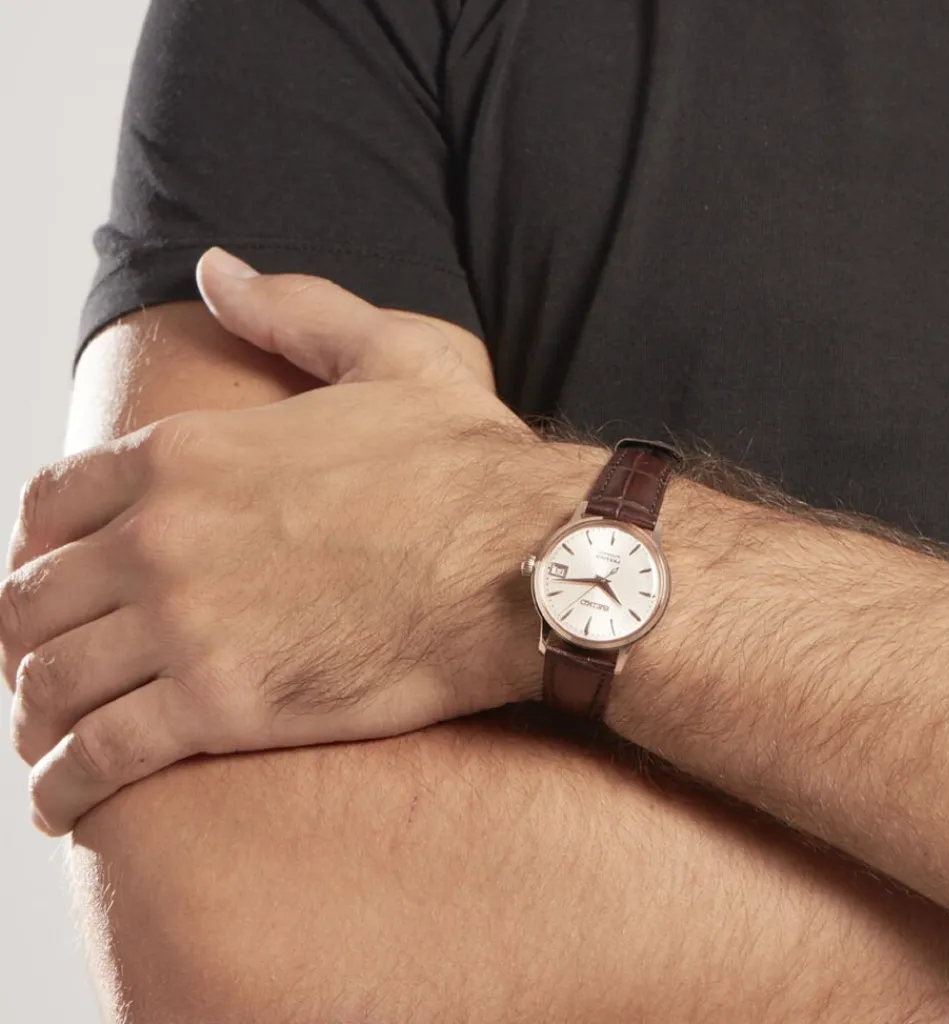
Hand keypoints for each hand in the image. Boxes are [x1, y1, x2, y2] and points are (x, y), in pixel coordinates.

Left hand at [3, 248, 601, 834]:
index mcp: (190, 453)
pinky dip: (65, 785)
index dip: (36, 546)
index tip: (51, 578)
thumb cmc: (469, 466)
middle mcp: (164, 536)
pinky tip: (62, 800)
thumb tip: (219, 270)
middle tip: (44, 663)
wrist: (528, 561)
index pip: (53, 503)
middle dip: (24, 634)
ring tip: (44, 739)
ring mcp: (187, 623)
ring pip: (52, 679)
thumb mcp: (389, 356)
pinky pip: (103, 754)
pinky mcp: (224, 706)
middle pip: (35, 597)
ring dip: (34, 714)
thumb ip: (294, 309)